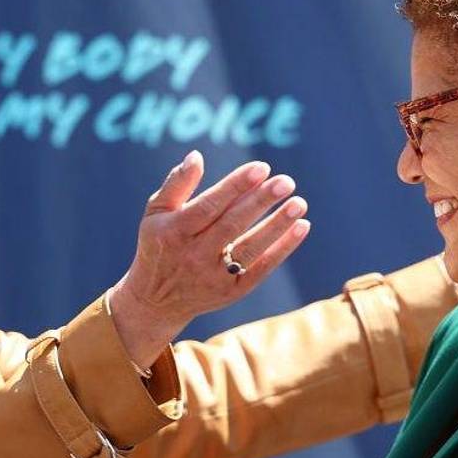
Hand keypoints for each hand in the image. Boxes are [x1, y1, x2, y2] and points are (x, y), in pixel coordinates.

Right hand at [108, 150, 309, 368]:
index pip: (209, 206)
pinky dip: (282, 249)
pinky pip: (260, 269)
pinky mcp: (231, 293)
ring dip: (277, 226)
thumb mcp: (155, 213)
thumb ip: (176, 184)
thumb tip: (196, 156)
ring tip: (299, 203)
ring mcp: (213, 276)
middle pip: (232, 226)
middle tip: (285, 182)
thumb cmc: (160, 244)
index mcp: (174, 232)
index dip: (235, 186)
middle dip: (260, 202)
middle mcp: (193, 255)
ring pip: (249, 248)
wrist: (156, 301)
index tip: (261, 168)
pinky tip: (301, 227)